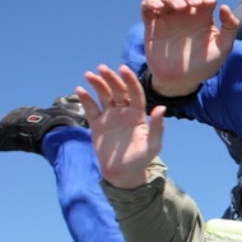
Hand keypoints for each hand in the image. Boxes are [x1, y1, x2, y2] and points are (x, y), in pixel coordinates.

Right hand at [76, 64, 165, 188]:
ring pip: (103, 96)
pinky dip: (85, 99)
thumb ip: (157, 127)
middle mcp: (124, 112)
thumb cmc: (141, 159)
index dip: (130, 81)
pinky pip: (91, 109)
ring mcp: (110, 117)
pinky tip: (79, 89)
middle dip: (111, 79)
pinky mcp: (97, 125)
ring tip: (89, 75)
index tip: (123, 69)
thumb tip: (161, 108)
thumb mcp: (153, 145)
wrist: (123, 173)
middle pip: (117, 91)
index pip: (135, 93)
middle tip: (102, 68)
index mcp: (138, 115)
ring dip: (97, 84)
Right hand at [140, 0, 239, 95]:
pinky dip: (151, 1)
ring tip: (179, 8)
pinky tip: (159, 8)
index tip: (209, 3)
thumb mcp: (223, 48)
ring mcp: (168, 16)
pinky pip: (147, 5)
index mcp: (203, 15)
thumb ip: (230, 28)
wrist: (182, 81)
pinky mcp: (152, 24)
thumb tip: (224, 6)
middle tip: (193, 4)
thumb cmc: (204, 65)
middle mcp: (185, 12)